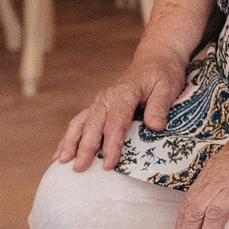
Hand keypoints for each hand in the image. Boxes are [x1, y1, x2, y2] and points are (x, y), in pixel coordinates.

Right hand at [56, 47, 191, 170]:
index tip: (109, 164)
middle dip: (85, 148)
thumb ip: (160, 107)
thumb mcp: (167, 88)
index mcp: (124, 94)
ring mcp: (99, 102)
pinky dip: (69, 138)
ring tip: (63, 162)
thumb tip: (155, 127)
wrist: (154, 60)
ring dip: (70, 143)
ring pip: (80, 123)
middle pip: (93, 126)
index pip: (116, 124)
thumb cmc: (162, 75)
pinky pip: (79, 122)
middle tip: (79, 168)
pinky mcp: (97, 106)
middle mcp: (107, 98)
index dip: (112, 145)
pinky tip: (60, 153)